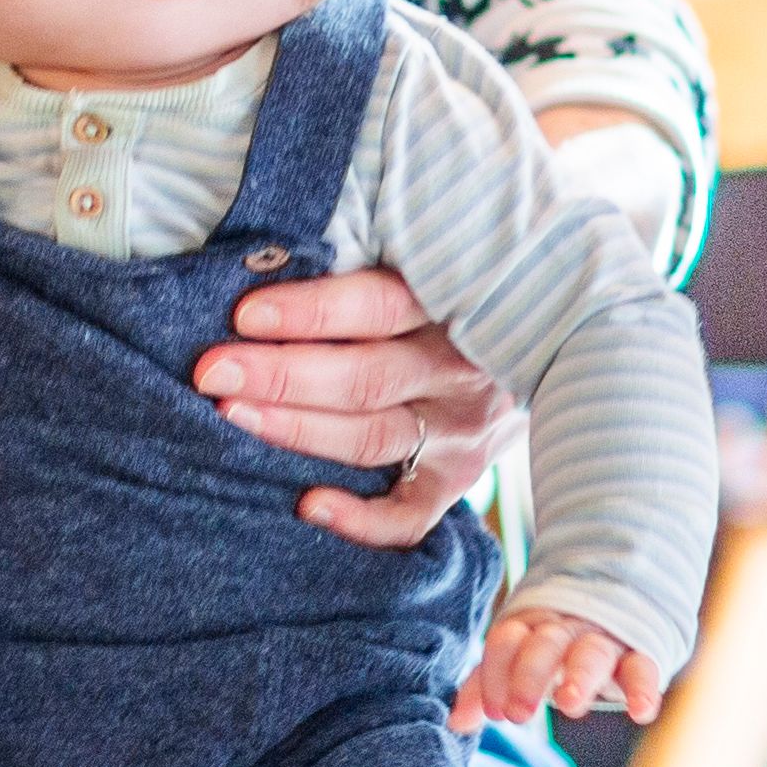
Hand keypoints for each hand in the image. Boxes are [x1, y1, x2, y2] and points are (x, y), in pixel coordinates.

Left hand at [195, 265, 515, 548]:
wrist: (554, 347)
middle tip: (212, 372)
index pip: (377, 306)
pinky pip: (411, 515)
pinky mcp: (458, 479)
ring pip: (372, 437)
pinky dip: (362, 520)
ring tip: (233, 415)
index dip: (311, 311)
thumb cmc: (457, 292)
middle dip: (280, 373)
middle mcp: (460, 371)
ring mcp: (461, 432)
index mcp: (454, 303)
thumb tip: (278, 245)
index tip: (244, 314)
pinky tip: (308, 506)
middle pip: (363, 376)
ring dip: (297, 429)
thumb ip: (381, 252)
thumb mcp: (439, 260)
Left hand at [457, 603, 665, 734]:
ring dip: (580, 676)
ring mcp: (603, 638)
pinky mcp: (639, 653)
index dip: (496, 674)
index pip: (506, 641)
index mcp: (529, 626)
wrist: (612, 610)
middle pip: (545, 644)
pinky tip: (641, 711)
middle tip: (518, 715)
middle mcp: (565, 629)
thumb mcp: (517, 661)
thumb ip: (486, 688)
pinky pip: (643, 667)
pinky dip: (643, 688)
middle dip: (529, 676)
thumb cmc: (551, 648)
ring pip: (591, 652)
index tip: (494, 712)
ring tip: (570, 705)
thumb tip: (455, 723)